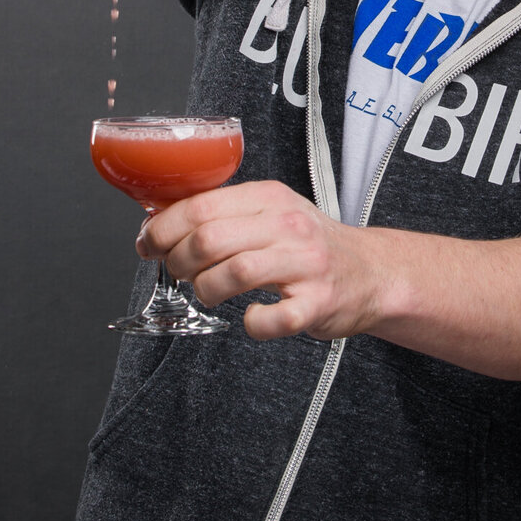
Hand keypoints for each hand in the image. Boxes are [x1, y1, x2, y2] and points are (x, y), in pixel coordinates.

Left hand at [137, 181, 384, 341]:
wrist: (371, 272)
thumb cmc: (309, 246)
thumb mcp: (270, 212)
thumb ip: (224, 214)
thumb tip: (161, 224)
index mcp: (269, 198)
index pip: (201, 205)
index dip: (163, 228)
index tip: (149, 244)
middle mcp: (288, 226)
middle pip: (209, 238)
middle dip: (180, 261)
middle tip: (181, 272)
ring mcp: (305, 264)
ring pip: (233, 273)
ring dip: (207, 290)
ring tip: (210, 293)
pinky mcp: (317, 303)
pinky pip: (271, 319)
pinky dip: (253, 323)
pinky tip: (252, 317)